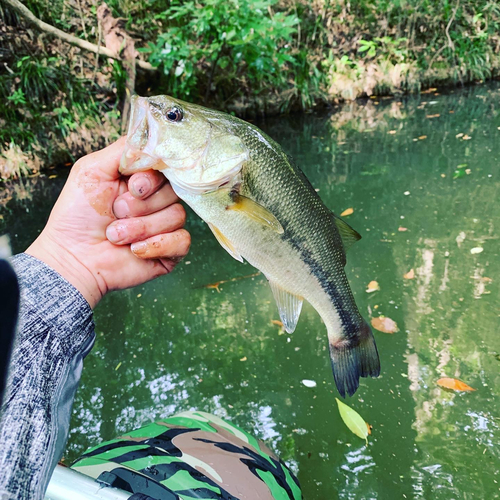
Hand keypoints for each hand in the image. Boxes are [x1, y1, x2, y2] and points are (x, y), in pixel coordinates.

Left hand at [26, 137, 189, 308]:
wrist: (74, 258)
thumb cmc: (78, 215)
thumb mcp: (93, 169)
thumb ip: (124, 149)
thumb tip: (154, 137)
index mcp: (142, 179)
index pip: (166, 167)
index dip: (151, 178)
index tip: (131, 186)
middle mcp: (157, 200)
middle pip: (174, 191)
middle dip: (141, 205)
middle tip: (116, 213)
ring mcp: (166, 226)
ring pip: (177, 216)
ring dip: (141, 227)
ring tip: (117, 235)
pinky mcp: (171, 250)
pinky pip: (182, 240)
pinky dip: (156, 245)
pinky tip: (135, 249)